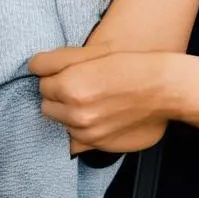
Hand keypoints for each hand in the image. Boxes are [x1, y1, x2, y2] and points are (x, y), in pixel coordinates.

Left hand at [30, 45, 174, 153]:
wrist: (164, 89)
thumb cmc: (130, 65)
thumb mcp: (91, 52)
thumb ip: (56, 60)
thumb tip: (34, 67)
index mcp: (70, 86)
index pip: (40, 80)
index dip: (54, 73)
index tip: (67, 71)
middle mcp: (75, 113)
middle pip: (45, 103)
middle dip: (57, 93)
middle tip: (79, 84)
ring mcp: (87, 132)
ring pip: (59, 121)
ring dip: (67, 111)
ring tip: (91, 99)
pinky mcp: (98, 144)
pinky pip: (74, 138)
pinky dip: (80, 127)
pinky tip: (97, 115)